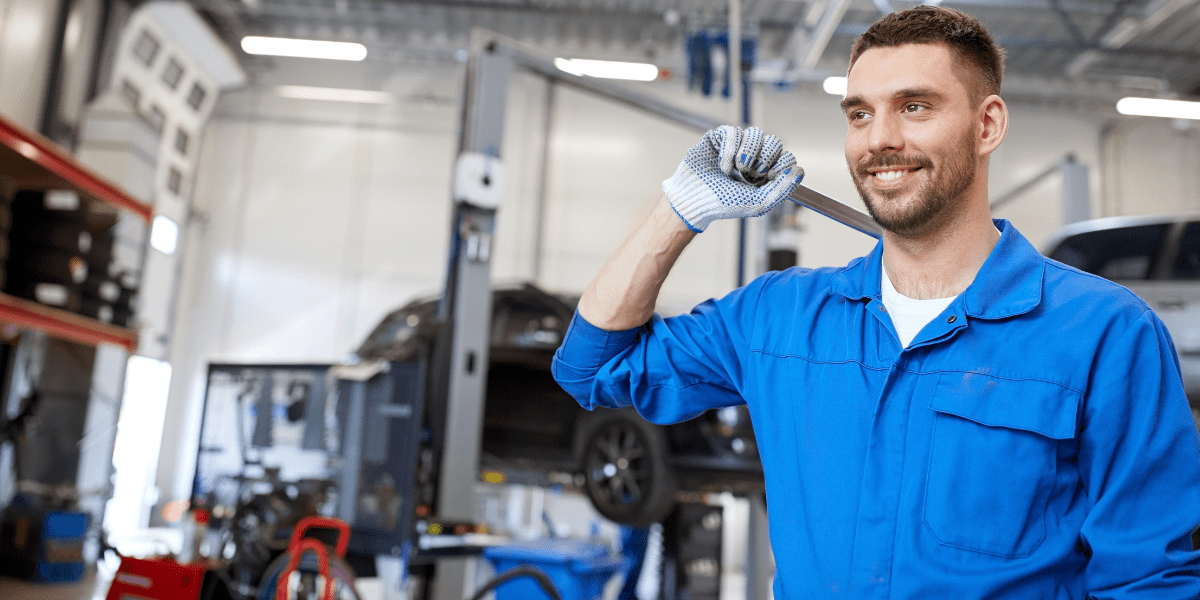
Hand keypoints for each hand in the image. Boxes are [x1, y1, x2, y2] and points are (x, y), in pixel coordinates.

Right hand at [662, 126, 803, 232]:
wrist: (693, 200)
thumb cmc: (723, 203)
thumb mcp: (758, 203)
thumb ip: (781, 190)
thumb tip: (800, 172)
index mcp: (766, 172)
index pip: (786, 157)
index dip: (781, 165)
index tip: (767, 178)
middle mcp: (754, 156)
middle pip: (775, 141)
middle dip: (765, 158)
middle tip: (751, 174)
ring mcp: (737, 145)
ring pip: (756, 133)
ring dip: (747, 153)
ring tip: (735, 171)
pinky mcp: (720, 137)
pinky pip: (734, 132)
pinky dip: (729, 151)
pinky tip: (722, 166)